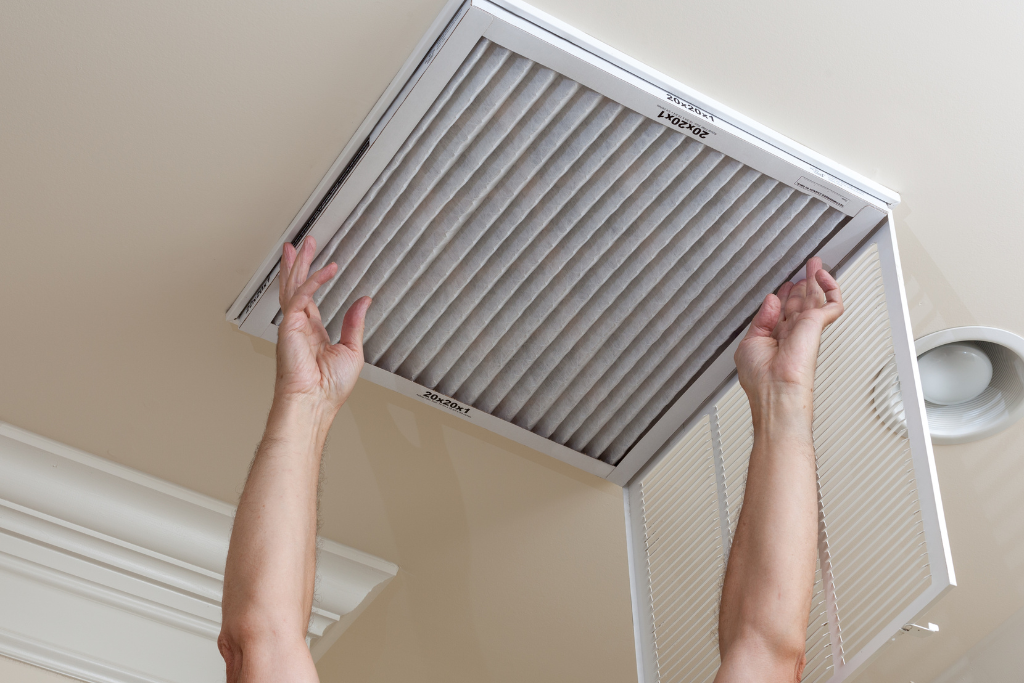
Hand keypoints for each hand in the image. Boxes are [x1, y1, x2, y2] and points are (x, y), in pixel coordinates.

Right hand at [275, 237, 370, 412]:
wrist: (315, 402)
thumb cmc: (329, 388)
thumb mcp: (352, 350)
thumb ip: (355, 323)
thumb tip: (364, 302)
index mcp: (311, 332)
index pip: (309, 298)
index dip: (313, 279)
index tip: (321, 264)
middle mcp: (298, 326)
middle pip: (296, 286)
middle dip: (299, 263)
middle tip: (304, 243)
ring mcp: (291, 325)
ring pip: (292, 286)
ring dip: (298, 264)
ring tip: (302, 245)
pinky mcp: (289, 326)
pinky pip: (302, 296)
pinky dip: (314, 281)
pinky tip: (326, 270)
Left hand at [734, 257, 843, 411]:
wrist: (775, 390)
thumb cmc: (760, 378)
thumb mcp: (749, 342)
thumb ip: (760, 319)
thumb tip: (771, 299)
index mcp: (775, 339)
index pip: (782, 312)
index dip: (784, 296)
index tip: (784, 286)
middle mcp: (792, 333)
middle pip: (800, 303)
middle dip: (802, 284)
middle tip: (805, 269)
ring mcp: (806, 329)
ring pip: (816, 299)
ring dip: (816, 279)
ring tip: (815, 264)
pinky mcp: (817, 325)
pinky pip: (832, 303)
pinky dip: (830, 288)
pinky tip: (823, 276)